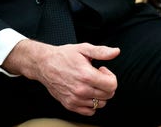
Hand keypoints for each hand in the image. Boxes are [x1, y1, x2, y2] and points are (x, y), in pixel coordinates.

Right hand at [3, 40, 119, 115]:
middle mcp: (81, 90)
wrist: (44, 65)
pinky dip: (92, 104)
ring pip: (100, 104)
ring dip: (100, 94)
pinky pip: (89, 111)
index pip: (112, 85)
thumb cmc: (64, 56)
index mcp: (86, 76)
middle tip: (97, 76)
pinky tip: (87, 92)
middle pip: (108, 95)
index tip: (102, 70)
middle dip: (107, 84)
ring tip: (91, 83)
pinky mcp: (70, 105)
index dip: (110, 76)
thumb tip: (116, 52)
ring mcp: (75, 99)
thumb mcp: (84, 49)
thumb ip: (102, 51)